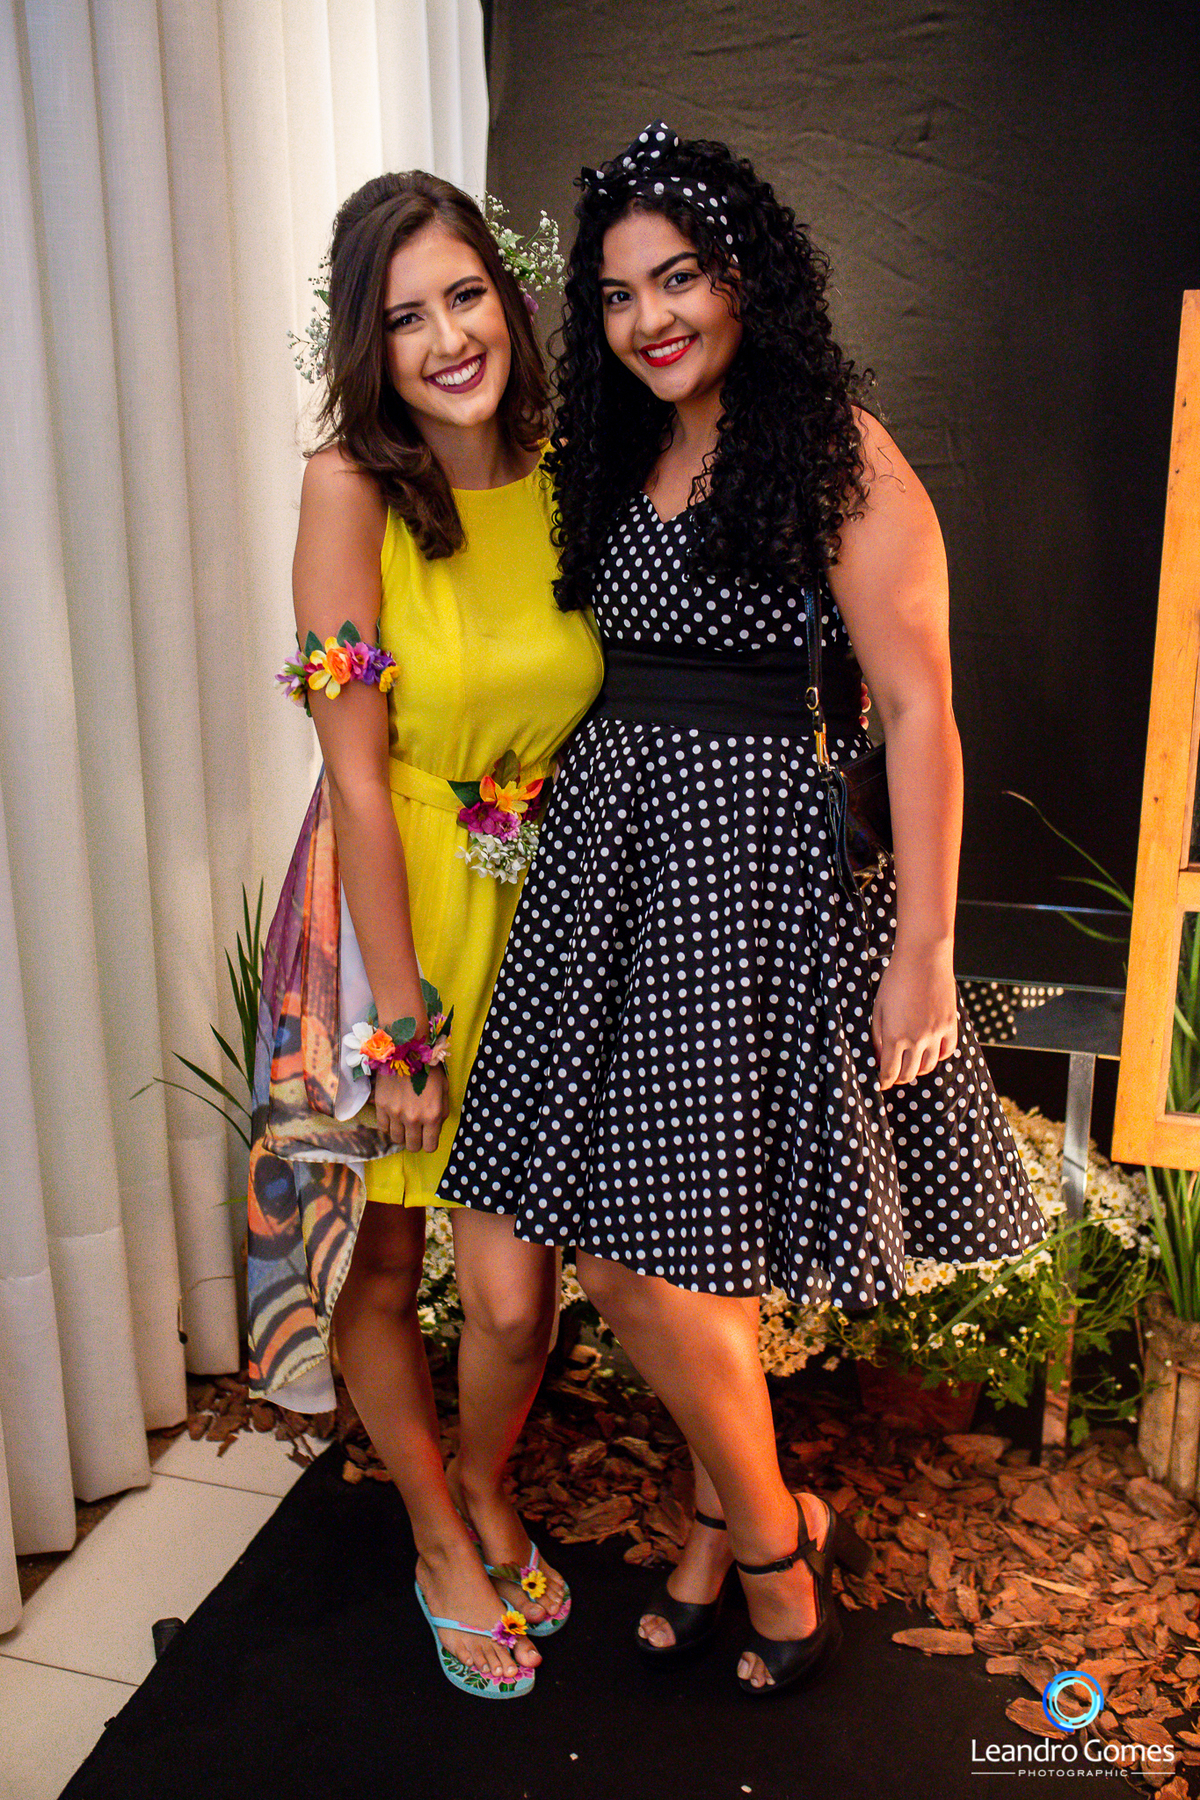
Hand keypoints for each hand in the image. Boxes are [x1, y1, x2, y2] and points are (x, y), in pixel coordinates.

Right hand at [373, 1063, 448, 1151]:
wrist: (407, 1049)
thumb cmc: (429, 1068)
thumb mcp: (444, 1089)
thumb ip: (441, 1112)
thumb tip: (435, 1128)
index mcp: (432, 1115)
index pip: (430, 1146)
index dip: (429, 1143)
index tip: (427, 1137)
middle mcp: (413, 1118)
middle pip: (412, 1146)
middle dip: (415, 1142)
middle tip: (416, 1132)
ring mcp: (395, 1113)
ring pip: (396, 1139)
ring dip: (401, 1134)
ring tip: (404, 1123)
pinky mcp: (381, 1106)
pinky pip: (383, 1127)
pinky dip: (389, 1125)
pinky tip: (393, 1117)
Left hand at [871, 944, 957, 1089]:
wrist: (924, 959)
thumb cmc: (896, 980)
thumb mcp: (878, 1009)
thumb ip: (878, 1036)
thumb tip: (879, 1057)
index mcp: (896, 1037)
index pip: (890, 1072)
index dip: (884, 1081)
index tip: (881, 1083)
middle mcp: (918, 1040)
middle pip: (909, 1073)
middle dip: (899, 1077)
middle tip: (894, 1074)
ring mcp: (936, 1034)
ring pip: (929, 1066)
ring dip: (918, 1069)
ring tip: (911, 1064)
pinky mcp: (950, 1025)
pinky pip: (947, 1051)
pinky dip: (938, 1056)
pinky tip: (930, 1052)